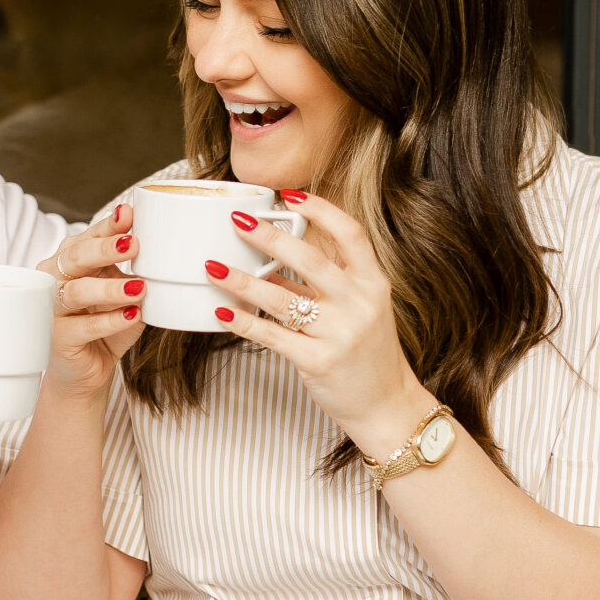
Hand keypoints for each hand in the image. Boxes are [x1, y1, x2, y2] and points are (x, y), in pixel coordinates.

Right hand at [39, 202, 145, 402]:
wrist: (87, 370)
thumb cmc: (105, 324)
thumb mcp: (123, 291)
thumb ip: (134, 269)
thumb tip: (162, 246)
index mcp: (71, 260)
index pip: (89, 236)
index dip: (108, 225)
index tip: (130, 212)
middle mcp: (55, 279)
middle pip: (76, 257)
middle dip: (105, 248)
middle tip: (134, 244)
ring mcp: (52, 309)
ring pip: (76, 292)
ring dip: (109, 288)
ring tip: (139, 287)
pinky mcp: (57, 338)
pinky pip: (83, 327)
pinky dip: (110, 320)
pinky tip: (132, 315)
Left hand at [204, 193, 431, 457]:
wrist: (386, 404)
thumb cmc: (366, 351)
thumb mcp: (359, 308)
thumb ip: (322, 282)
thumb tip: (271, 256)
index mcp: (373, 283)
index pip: (350, 233)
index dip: (320, 210)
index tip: (289, 195)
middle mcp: (359, 304)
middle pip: (310, 259)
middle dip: (269, 237)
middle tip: (237, 221)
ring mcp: (340, 333)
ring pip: (282, 298)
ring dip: (242, 280)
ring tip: (213, 266)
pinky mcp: (319, 361)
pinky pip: (272, 336)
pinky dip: (243, 321)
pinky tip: (221, 310)